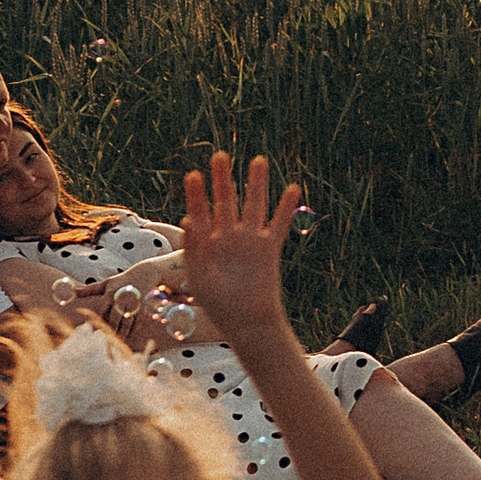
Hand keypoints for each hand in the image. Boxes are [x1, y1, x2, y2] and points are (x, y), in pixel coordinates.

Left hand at [98, 281, 184, 353]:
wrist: (145, 273)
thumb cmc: (123, 279)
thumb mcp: (108, 282)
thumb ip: (91, 288)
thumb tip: (75, 292)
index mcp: (111, 294)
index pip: (102, 313)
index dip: (99, 325)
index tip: (95, 334)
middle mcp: (122, 298)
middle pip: (114, 320)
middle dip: (110, 332)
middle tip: (106, 344)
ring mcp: (134, 303)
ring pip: (127, 323)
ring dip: (123, 334)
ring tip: (119, 344)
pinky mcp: (144, 307)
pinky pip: (139, 322)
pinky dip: (135, 331)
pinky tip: (132, 338)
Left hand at [178, 150, 298, 352]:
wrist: (248, 323)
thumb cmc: (219, 306)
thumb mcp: (200, 278)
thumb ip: (194, 249)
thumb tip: (188, 219)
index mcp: (206, 244)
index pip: (200, 213)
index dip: (197, 195)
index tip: (194, 176)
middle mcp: (228, 238)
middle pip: (225, 202)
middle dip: (222, 179)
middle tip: (220, 155)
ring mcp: (249, 241)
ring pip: (254, 205)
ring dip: (256, 183)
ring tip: (258, 159)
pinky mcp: (269, 249)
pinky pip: (279, 223)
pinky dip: (286, 207)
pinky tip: (292, 187)